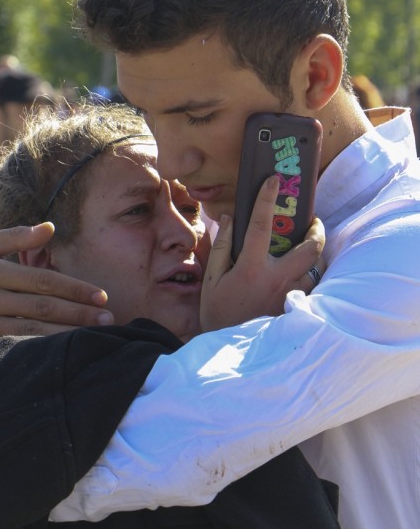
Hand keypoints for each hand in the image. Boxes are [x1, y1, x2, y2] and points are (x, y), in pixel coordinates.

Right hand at [0, 222, 113, 359]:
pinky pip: (10, 352)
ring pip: (30, 332)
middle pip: (42, 307)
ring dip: (66, 336)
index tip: (101, 296)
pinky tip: (60, 356)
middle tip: (109, 320)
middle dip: (79, 314)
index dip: (75, 288)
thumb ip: (14, 238)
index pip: (42, 279)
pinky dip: (37, 354)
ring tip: (94, 338)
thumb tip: (50, 228)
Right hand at [200, 176, 324, 331]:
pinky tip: (300, 273)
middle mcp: (277, 280)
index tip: (273, 180)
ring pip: (314, 268)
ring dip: (312, 256)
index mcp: (251, 268)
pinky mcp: (295, 308)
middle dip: (316, 230)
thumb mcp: (212, 279)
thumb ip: (222, 247)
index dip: (266, 199)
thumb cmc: (218, 312)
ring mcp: (290, 295)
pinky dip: (309, 276)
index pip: (261, 225)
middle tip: (312, 221)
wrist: (227, 348)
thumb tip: (230, 218)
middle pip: (310, 248)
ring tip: (304, 249)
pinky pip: (310, 286)